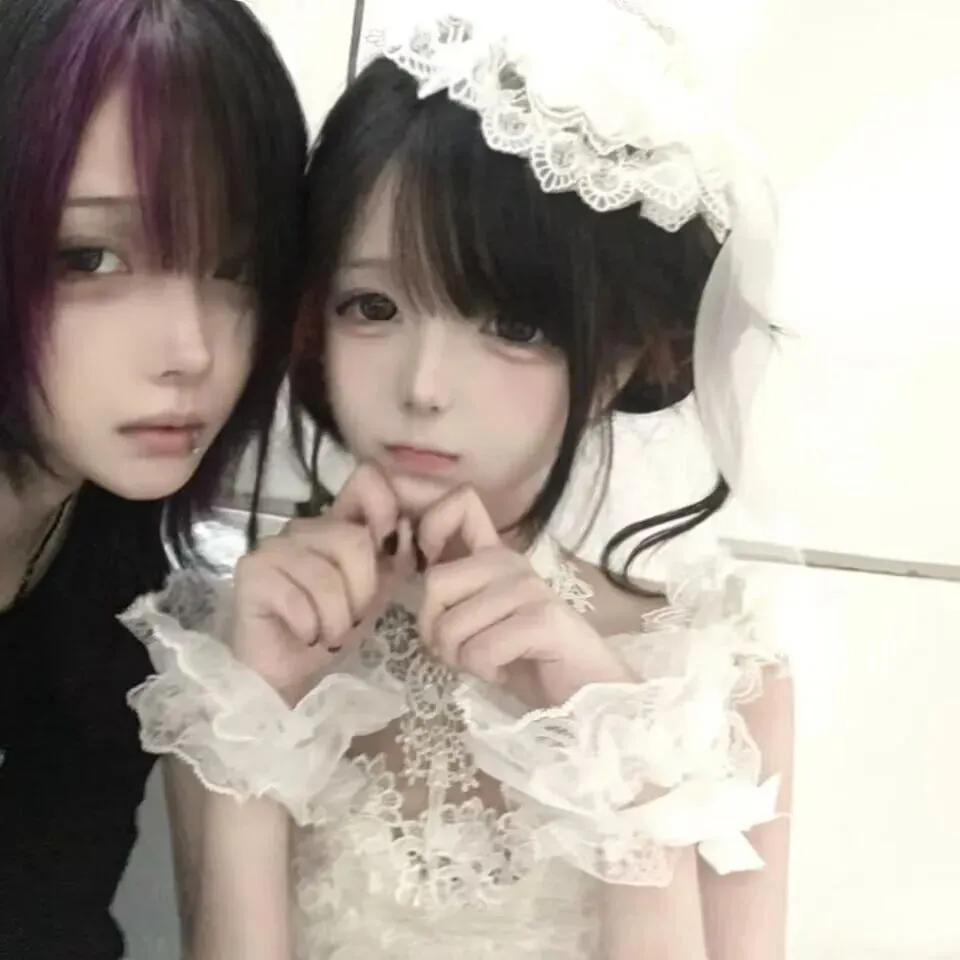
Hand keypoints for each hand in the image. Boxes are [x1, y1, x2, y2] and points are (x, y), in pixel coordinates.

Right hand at [231, 463, 403, 702]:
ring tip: (327, 634)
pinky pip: (298, 598)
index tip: (388, 546)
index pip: (366, 481)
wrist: (288, 673)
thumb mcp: (376, 593)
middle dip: (361, 592)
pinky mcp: (252, 572)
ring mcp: (274, 546)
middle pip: (355, 540)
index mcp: (337, 525)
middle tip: (349, 619)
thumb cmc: (332, 630)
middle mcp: (303, 527)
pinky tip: (304, 636)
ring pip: (327, 575)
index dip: (384, 506)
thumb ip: (394, 558)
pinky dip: (311, 628)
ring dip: (336, 619)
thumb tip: (406, 526)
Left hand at [416, 486, 632, 708]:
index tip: (430, 566)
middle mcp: (510, 562)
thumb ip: (453, 595)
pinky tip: (508, 671)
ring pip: (452, 625)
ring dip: (461, 659)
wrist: (584, 692)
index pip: (461, 503)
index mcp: (494, 556)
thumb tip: (414, 585)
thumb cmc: (526, 659)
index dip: (429, 527)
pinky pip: (479, 650)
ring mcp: (528, 588)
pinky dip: (485, 672)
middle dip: (435, 631)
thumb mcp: (480, 620)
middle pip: (435, 581)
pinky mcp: (541, 619)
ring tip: (491, 663)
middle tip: (462, 651)